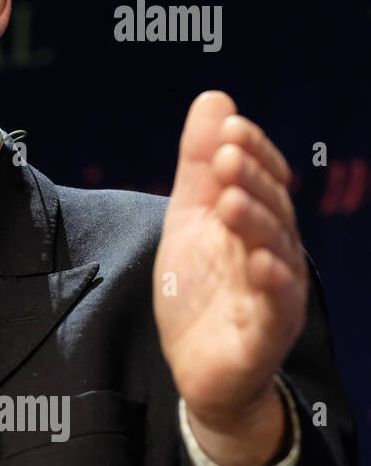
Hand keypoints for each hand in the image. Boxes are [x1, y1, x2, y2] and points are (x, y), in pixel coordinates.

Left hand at [153, 91, 306, 465]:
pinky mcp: (267, 330)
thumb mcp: (188, 219)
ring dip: (256, 221)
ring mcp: (274, 291)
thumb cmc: (200, 288)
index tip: (227, 127)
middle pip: (270, 208)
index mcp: (255, 222)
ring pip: (275, 250)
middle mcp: (273, 250)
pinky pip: (276, 303)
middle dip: (250, 178)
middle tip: (225, 153)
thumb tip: (214, 99)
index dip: (250, 152)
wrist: (199, 366)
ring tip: (230, 198)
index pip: (262, 178)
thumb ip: (197, 166)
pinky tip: (259, 262)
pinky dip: (270, 281)